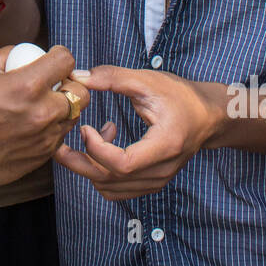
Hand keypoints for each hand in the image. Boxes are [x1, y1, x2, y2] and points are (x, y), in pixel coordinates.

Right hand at [0, 44, 87, 190]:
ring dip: (62, 107)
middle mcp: (41, 113)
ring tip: (38, 105)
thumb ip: (9, 55)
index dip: (60, 55)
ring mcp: (43, 139)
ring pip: (73, 117)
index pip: (66, 61)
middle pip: (81, 93)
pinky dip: (51, 128)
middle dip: (70, 84)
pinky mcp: (39, 158)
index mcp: (27, 86)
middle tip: (53, 83)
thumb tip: (27, 53)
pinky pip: (58, 137)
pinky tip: (29, 126)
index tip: (52, 58)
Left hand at [54, 66, 223, 200]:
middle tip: (59, 144)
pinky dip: (101, 172)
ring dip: (90, 166)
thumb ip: (113, 77)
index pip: (123, 164)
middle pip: (110, 180)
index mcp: (164, 146)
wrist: (207, 117)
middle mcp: (161, 170)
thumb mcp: (148, 81)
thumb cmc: (181, 96)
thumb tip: (78, 76)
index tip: (85, 127)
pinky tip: (105, 144)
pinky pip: (117, 189)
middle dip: (79, 162)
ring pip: (110, 188)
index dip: (96, 149)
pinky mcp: (150, 183)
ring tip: (89, 135)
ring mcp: (156, 181)